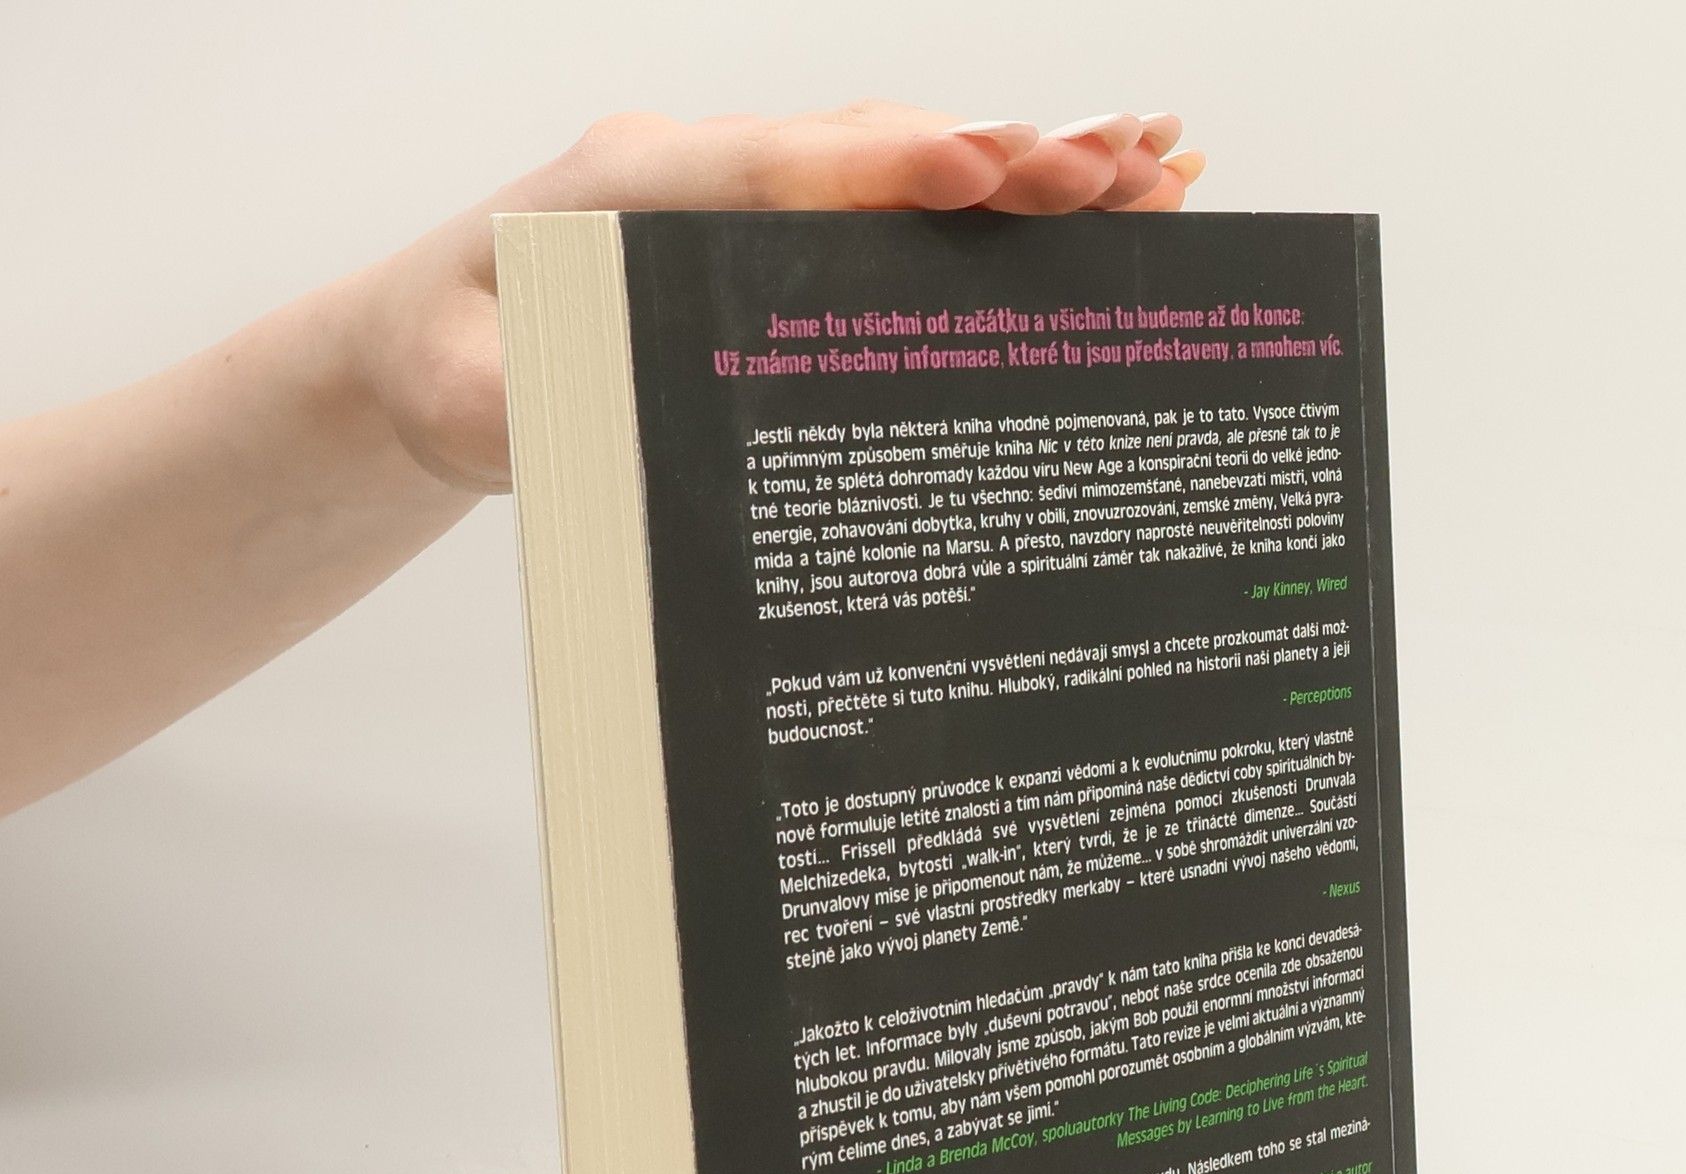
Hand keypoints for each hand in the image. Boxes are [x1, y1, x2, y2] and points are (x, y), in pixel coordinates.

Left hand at [342, 102, 1204, 492]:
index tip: (991, 172)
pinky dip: (995, 205)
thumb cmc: (456, 369)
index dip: (889, 168)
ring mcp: (751, 196)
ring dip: (1031, 171)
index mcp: (631, 194)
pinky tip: (1090, 208)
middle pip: (875, 151)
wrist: (430, 346)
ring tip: (1160, 173)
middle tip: (1133, 170)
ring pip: (905, 168)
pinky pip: (897, 207)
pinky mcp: (780, 235)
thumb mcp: (472, 403)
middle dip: (1009, 160)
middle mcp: (707, 174)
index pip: (779, 171)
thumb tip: (613, 415)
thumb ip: (533, 406)